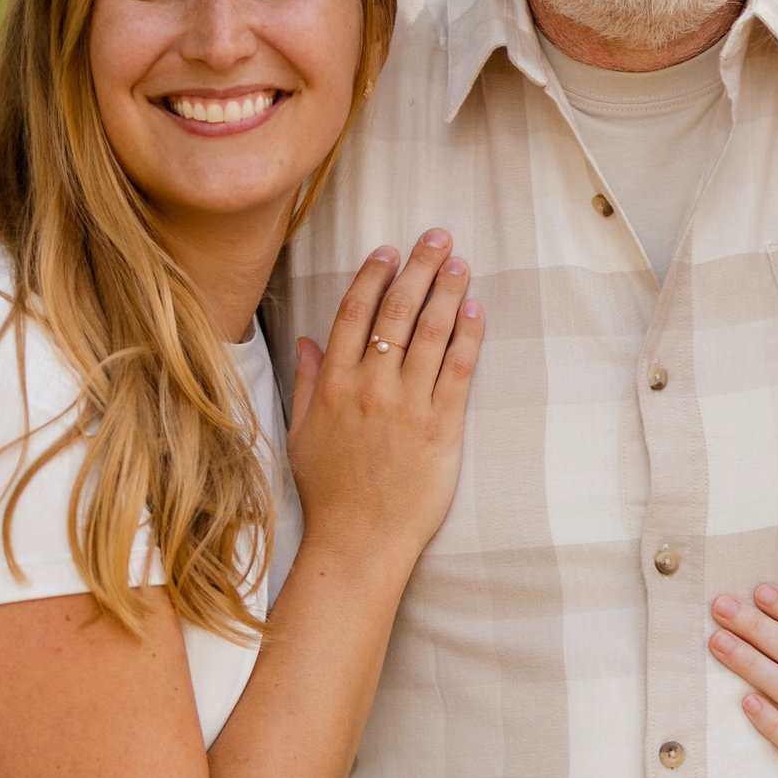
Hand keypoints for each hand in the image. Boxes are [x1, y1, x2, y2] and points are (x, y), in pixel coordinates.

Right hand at [288, 230, 482, 560]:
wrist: (358, 541)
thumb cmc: (329, 492)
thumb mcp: (302, 433)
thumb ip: (307, 381)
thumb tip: (307, 340)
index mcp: (333, 385)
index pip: (354, 314)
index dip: (374, 276)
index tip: (390, 251)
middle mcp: (370, 387)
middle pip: (398, 312)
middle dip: (419, 268)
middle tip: (438, 236)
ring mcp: (407, 405)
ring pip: (432, 333)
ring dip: (449, 292)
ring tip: (461, 263)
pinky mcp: (442, 426)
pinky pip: (459, 370)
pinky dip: (468, 336)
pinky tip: (476, 310)